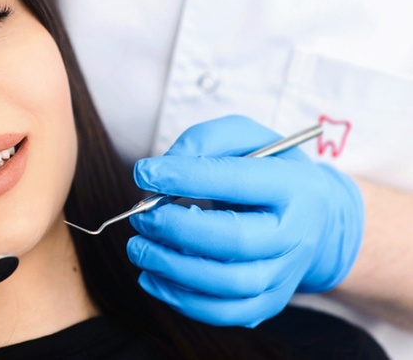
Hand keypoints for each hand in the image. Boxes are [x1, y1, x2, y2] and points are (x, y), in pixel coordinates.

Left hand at [126, 115, 362, 326]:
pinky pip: (224, 313)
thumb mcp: (245, 138)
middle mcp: (297, 234)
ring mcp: (285, 274)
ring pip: (227, 284)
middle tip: (141, 217)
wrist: (312, 216)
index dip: (186, 177)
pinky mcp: (270, 302)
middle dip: (177, 229)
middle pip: (235, 241)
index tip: (144, 172)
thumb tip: (159, 171)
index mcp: (294, 185)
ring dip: (172, 268)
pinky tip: (152, 277)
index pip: (239, 181)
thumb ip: (204, 141)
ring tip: (139, 248)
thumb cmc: (266, 169)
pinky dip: (181, 300)